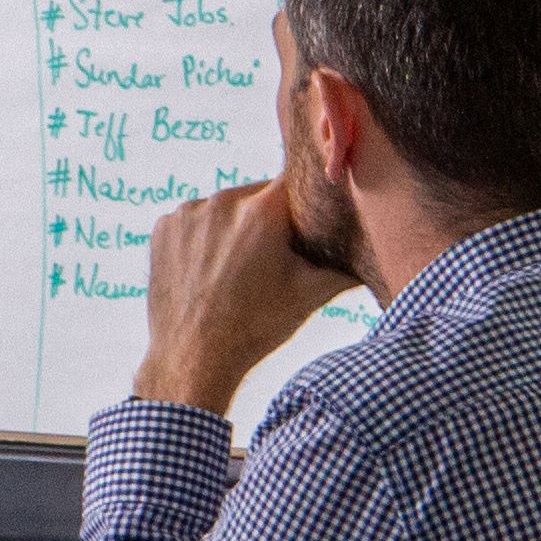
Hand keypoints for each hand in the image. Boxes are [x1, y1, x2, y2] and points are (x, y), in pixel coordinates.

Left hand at [131, 180, 355, 414]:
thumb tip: (377, 251)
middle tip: (270, 259)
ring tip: (236, 271)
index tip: (307, 220)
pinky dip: (202, 238)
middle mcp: (224, 201)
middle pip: (259, 196)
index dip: (305, 200)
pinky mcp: (163, 228)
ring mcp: (188, 213)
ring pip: (224, 209)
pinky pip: (193, 222)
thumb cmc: (256, 326)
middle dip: (269, 220)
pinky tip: (209, 271)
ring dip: (234, 228)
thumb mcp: (311, 294)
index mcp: (264, 210)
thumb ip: (347, 264)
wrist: (194, 357)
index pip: (296, 183)